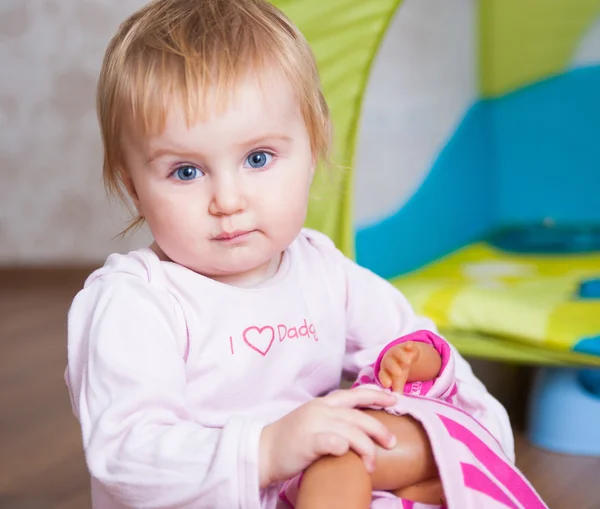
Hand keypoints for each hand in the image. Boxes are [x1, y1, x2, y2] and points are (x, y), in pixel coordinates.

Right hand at [259, 388, 397, 487]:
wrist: (264, 450)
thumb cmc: (292, 440)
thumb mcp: (314, 421)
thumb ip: (335, 420)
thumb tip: (361, 428)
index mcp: (323, 404)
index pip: (355, 395)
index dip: (376, 395)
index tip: (394, 399)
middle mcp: (321, 410)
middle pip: (358, 416)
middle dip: (379, 429)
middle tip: (391, 442)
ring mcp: (314, 424)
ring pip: (351, 431)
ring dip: (366, 448)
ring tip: (371, 464)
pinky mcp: (307, 442)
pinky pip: (331, 441)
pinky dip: (343, 446)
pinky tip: (348, 453)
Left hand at [378, 341, 441, 392]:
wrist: (400, 355)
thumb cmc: (397, 371)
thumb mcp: (398, 381)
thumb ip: (397, 390)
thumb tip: (397, 403)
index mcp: (385, 370)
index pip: (383, 375)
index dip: (384, 379)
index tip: (387, 384)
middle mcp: (390, 361)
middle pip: (389, 363)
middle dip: (393, 368)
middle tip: (398, 373)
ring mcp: (398, 352)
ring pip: (398, 354)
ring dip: (402, 357)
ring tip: (408, 361)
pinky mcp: (406, 346)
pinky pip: (407, 345)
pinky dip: (409, 345)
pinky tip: (411, 346)